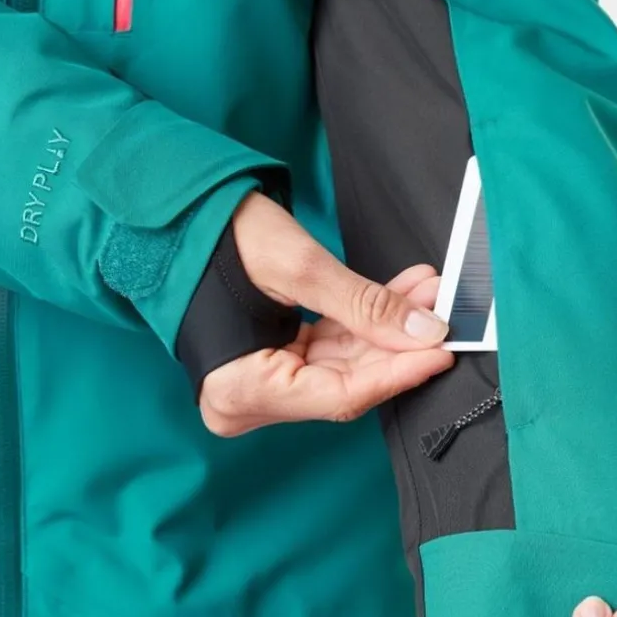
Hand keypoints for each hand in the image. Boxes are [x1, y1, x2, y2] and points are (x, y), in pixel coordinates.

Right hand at [199, 193, 452, 434]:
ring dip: (387, 328)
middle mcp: (246, 400)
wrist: (173, 216)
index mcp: (239, 391)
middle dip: (397, 344)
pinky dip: (364, 322)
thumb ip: (364, 305)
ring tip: (428, 292)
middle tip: (443, 312)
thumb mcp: (297, 267)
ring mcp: (261, 383)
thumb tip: (424, 332)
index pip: (339, 396)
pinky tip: (402, 295)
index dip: (396, 374)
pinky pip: (330, 349)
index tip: (441, 352)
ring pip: (344, 365)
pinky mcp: (274, 361)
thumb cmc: (212, 237)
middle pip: (345, 383)